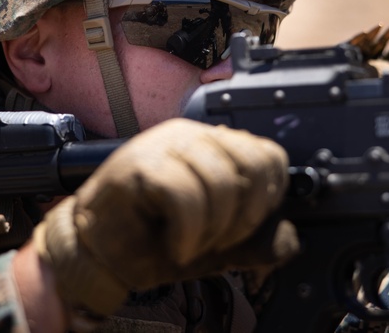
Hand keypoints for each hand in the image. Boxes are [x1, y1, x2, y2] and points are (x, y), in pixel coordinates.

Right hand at [31, 118, 298, 317]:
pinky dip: (187, 232)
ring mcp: (162, 145)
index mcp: (213, 144)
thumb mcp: (217, 243)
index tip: (243, 229)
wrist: (97, 255)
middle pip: (252, 166)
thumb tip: (291, 238)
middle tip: (217, 240)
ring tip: (190, 244)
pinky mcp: (138, 165)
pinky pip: (185, 196)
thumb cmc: (152, 242)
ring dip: (212, 230)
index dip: (267, 199)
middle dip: (243, 217)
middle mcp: (190, 134)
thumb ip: (255, 240)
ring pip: (221, 182)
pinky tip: (175, 246)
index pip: (268, 155)